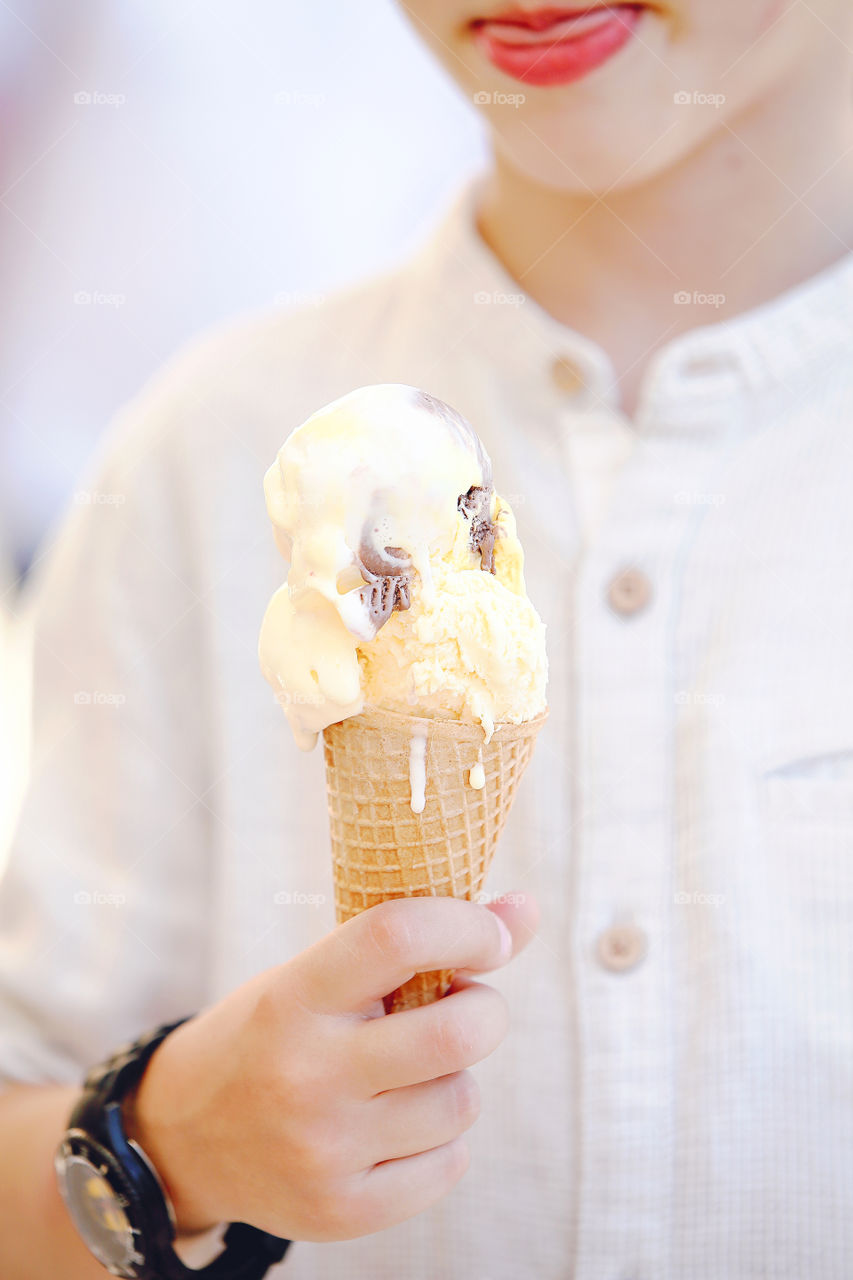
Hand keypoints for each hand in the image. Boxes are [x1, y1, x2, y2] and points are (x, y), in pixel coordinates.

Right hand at [129, 892, 537, 1241]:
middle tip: (463, 1004)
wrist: (186, 1138)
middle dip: (484, 1009)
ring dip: (456, 1076)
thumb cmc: (275, 1032)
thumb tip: (524, 911)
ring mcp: (324, 1149)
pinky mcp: (342, 1210)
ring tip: (410, 1071)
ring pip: (461, 1099)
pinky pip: (450, 1163)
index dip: (466, 925)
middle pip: (456, 1032)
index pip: (396, 937)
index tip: (496, 931)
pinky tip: (398, 1123)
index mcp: (295, 995)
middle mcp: (307, 1073)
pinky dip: (442, 1137)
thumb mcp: (318, 975)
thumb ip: (413, 946)